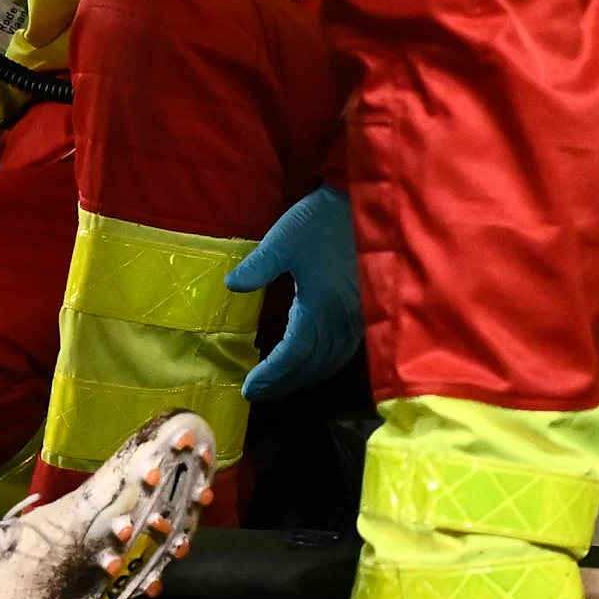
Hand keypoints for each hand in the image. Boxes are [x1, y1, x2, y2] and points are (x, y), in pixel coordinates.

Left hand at [228, 184, 361, 402]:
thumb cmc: (322, 222)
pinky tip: (312, 360)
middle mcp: (341, 322)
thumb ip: (257, 267)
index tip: (248, 388)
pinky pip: (344, 350)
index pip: (293, 355)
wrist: (367, 206)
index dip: (272, 375)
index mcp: (320, 309)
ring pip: (331, 362)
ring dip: (304, 376)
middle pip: (312, 366)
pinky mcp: (365, 311)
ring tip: (279, 382)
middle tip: (257, 392)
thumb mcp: (282, 240)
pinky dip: (324, 363)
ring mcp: (356, 319)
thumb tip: (231, 286)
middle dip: (284, 382)